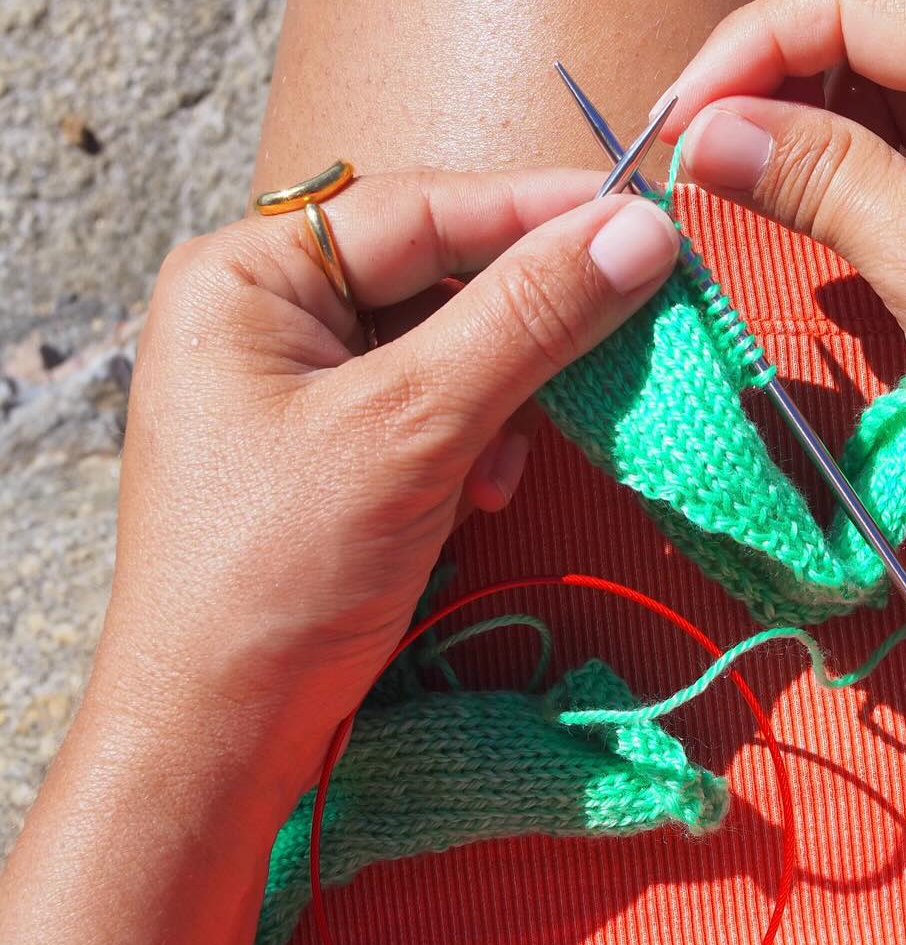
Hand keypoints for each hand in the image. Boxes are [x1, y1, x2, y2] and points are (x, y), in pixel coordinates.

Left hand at [92, 170, 678, 805]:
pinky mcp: (332, 445)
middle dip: (522, 320)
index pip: (421, 206)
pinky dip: (477, 440)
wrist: (217, 737)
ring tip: (509, 461)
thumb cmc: (281, 570)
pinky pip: (434, 403)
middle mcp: (265, 308)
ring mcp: (296, 380)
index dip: (540, 210)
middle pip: (436, 268)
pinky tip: (482, 495)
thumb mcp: (413, 428)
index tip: (650, 215)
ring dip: (504, 394)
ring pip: (448, 340)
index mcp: (248, 274)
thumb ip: (529, 318)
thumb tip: (642, 230)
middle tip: (627, 325)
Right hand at [667, 0, 905, 519]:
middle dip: (775, 41)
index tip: (674, 128)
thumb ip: (822, 182)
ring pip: (889, 36)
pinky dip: (847, 131)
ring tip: (743, 165)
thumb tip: (702, 132)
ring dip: (806, 85)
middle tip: (707, 130)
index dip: (747, 45)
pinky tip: (804, 186)